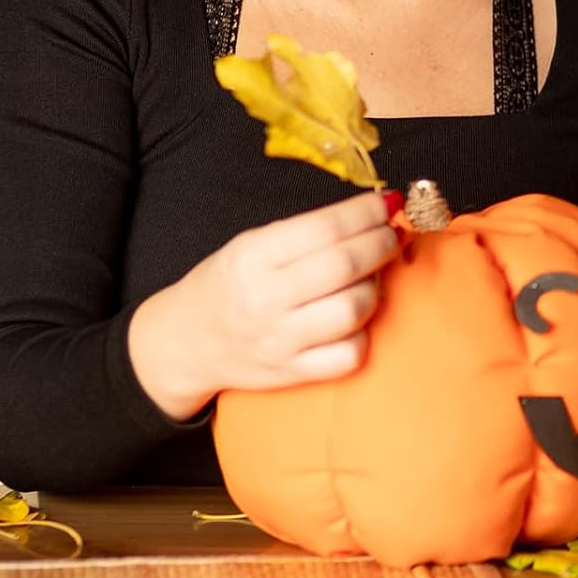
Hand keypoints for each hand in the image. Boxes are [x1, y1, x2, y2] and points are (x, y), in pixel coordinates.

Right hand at [129, 189, 400, 420]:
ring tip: (371, 276)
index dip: (367, 213)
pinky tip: (355, 318)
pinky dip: (363, 334)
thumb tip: (378, 209)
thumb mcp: (254, 243)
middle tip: (391, 235)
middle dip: (382, 243)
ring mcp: (280, 341)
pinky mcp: (292, 374)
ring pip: (353, 310)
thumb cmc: (230, 282)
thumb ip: (311, 229)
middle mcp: (265, 299)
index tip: (387, 203)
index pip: (326, 228)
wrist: (185, 342)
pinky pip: (347, 356)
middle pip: (345, 266)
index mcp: (253, 256)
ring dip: (376, 287)